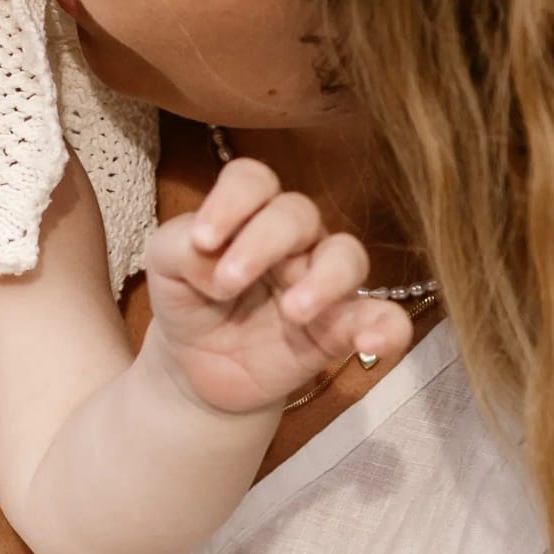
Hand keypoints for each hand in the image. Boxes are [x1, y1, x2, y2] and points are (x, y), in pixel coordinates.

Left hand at [141, 154, 414, 415]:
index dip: (231, 201)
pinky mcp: (341, 329)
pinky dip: (388, 327)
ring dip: (324, 279)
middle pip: (298, 213)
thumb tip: (213, 255)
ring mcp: (322, 282)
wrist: (198, 371)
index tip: (203, 240)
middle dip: (264, 242)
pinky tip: (371, 343)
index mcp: (248, 216)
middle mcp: (293, 240)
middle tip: (228, 284)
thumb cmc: (189, 303)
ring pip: (347, 255)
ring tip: (293, 311)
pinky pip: (383, 318)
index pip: (252, 181)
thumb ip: (177, 248)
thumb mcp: (165, 271)